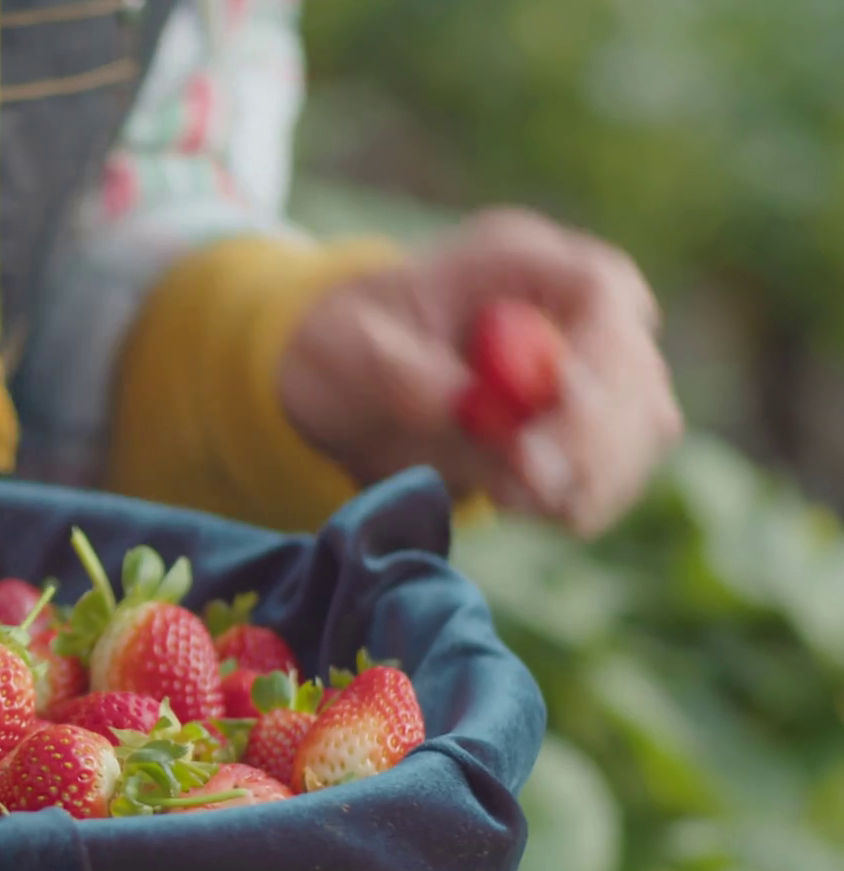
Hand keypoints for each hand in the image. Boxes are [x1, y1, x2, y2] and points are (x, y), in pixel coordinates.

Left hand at [278, 207, 684, 537]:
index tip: (559, 406)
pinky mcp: (584, 427)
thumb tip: (455, 400)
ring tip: (514, 496)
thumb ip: (398, 368)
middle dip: (593, 431)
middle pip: (635, 365)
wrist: (338, 383)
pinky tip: (524, 504)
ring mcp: (588, 367)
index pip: (602, 290)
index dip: (599, 352)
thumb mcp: (343, 346)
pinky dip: (584, 496)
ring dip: (593, 472)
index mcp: (519, 258)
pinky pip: (616, 469)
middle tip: (528, 477)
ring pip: (641, 424)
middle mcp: (570, 309)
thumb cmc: (340, 344)